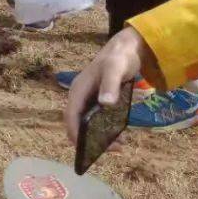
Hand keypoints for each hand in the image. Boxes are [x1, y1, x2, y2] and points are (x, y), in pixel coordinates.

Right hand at [63, 27, 147, 144]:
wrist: (126, 48)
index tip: (85, 148)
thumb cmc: (119, 58)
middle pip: (77, 122)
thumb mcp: (116, 69)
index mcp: (78, 90)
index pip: (71, 115)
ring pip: (87, 123)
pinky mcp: (98, 100)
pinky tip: (120, 135)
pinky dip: (105, 130)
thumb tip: (105, 104)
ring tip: (118, 146)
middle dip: (88, 139)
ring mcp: (89, 99)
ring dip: (99, 137)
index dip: (75, 132)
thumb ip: (110, 86)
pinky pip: (97, 119)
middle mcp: (80, 96)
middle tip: (110, 150)